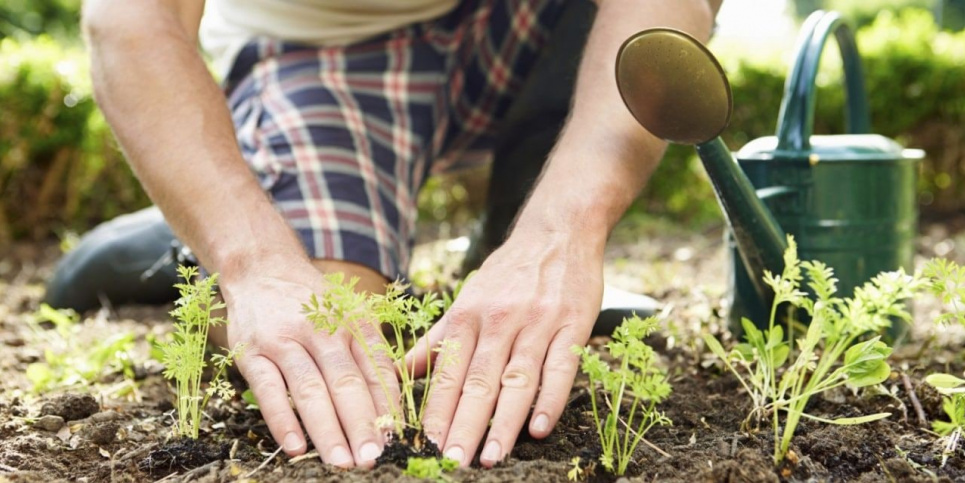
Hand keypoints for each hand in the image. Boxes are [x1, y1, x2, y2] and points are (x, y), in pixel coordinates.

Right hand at [222, 258, 398, 467]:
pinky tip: (295, 447)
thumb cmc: (313, 302)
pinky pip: (268, 389)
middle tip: (373, 458)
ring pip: (310, 389)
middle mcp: (321, 330)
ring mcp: (284, 340)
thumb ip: (368, 353)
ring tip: (342, 461)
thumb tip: (391, 406)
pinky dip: (282, 420)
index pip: (376, 368)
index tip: (397, 439)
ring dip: (327, 429)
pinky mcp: (252, 352)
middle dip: (362, 424)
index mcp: (352, 322)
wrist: (261, 267)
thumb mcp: (348, 314)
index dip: (387, 406)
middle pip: (346, 382)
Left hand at [406, 231, 603, 466]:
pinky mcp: (572, 325)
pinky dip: (550, 399)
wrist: (557, 232)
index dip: (437, 412)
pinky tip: (540, 428)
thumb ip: (437, 339)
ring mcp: (537, 323)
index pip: (448, 372)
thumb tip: (399, 372)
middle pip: (478, 381)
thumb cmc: (508, 273)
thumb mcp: (467, 299)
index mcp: (468, 316)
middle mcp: (499, 320)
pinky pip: (561, 367)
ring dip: (504, 422)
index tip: (425, 446)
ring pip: (517, 379)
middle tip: (452, 462)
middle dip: (464, 425)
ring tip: (491, 457)